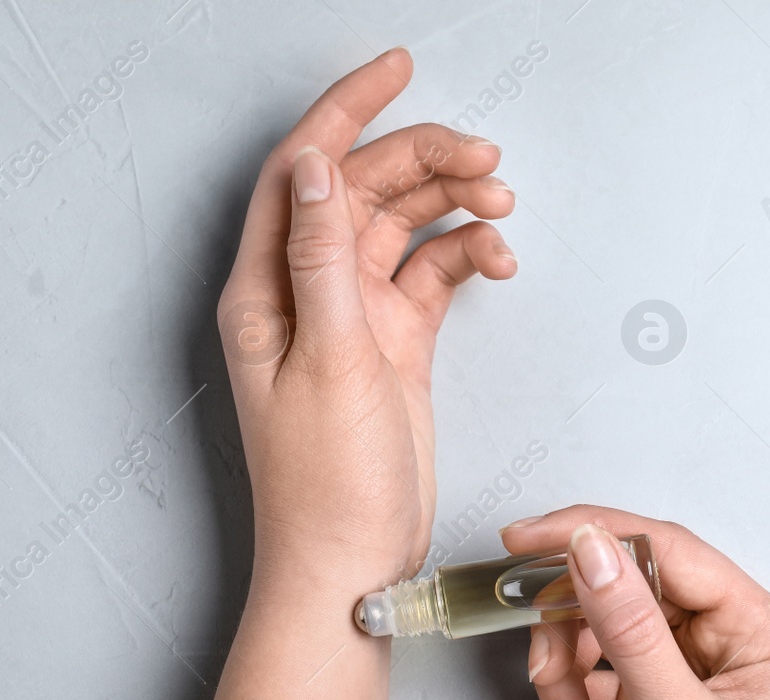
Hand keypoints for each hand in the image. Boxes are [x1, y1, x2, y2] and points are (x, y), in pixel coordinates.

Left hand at [218, 48, 517, 596]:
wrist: (353, 564)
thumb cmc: (323, 485)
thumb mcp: (326, 360)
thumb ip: (322, 259)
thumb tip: (312, 165)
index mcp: (267, 289)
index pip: (299, 170)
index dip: (345, 110)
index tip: (397, 66)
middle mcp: (305, 294)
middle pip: (360, 189)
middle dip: (423, 159)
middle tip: (486, 158)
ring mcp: (353, 318)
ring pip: (402, 226)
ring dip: (452, 204)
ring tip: (502, 202)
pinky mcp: (394, 346)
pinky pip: (432, 275)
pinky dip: (465, 257)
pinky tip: (494, 259)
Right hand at [501, 507, 769, 699]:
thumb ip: (628, 626)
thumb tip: (590, 547)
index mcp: (760, 630)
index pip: (665, 550)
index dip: (589, 536)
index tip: (520, 540)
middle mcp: (725, 646)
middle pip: (616, 597)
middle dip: (570, 644)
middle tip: (552, 685)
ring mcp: (682, 682)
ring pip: (589, 646)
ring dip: (564, 697)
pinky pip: (584, 694)